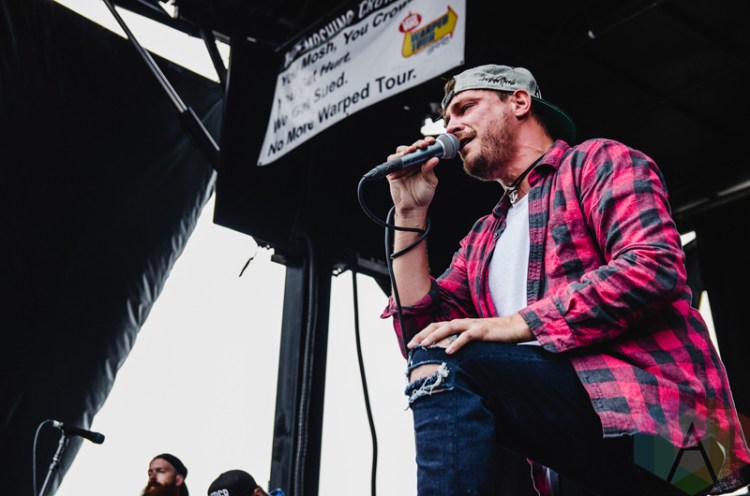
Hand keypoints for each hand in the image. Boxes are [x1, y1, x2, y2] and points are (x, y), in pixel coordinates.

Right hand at [386, 137, 439, 215]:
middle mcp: (413, 162)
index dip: (427, 143)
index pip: (425, 149)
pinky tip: (402, 158)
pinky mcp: (393, 171)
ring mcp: (403, 166)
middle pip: (413, 147)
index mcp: (423, 162)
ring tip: (411, 151)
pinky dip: (396, 157)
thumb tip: (434, 158)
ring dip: (406, 149)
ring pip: (401, 151)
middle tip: (422, 145)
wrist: (413, 208)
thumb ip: (430, 170)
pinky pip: (392, 160)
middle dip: (417, 144)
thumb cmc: (423, 195)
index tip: (431, 142)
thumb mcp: (430, 182)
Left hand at [407, 314, 533, 353]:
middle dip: (423, 335)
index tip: (411, 344)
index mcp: (460, 325)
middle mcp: (463, 323)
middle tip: (411, 345)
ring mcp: (473, 326)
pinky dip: (457, 343)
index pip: (437, 327)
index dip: (423, 334)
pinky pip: (467, 337)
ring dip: (435, 337)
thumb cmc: (494, 336)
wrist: (515, 327)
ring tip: (424, 346)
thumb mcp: (475, 340)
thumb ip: (462, 343)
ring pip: (449, 328)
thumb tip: (447, 355)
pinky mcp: (483, 331)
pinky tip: (448, 352)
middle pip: (438, 326)